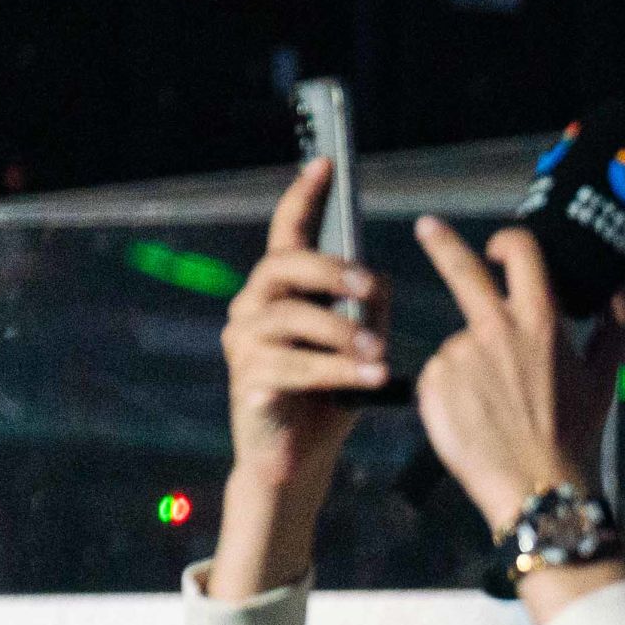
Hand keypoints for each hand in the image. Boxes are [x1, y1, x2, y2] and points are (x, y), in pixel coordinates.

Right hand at [220, 159, 392, 496]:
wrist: (297, 460)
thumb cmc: (329, 398)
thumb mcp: (359, 346)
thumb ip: (368, 310)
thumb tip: (377, 279)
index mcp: (280, 293)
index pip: (286, 234)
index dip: (302, 198)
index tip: (324, 163)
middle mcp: (252, 309)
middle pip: (282, 266)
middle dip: (330, 270)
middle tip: (371, 288)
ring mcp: (244, 345)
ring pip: (289, 318)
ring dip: (341, 333)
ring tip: (380, 355)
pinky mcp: (249, 382)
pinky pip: (293, 367)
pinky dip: (337, 373)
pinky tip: (372, 381)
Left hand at [411, 213, 624, 536]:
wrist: (537, 488)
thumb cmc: (574, 436)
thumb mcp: (604, 378)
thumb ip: (614, 323)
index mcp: (540, 324)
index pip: (522, 254)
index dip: (509, 242)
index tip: (497, 247)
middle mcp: (495, 332)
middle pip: (461, 269)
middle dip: (440, 241)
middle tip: (427, 227)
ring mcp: (460, 356)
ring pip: (460, 344)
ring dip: (472, 364)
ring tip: (496, 410)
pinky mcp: (432, 383)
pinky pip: (440, 376)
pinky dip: (453, 391)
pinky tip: (475, 419)